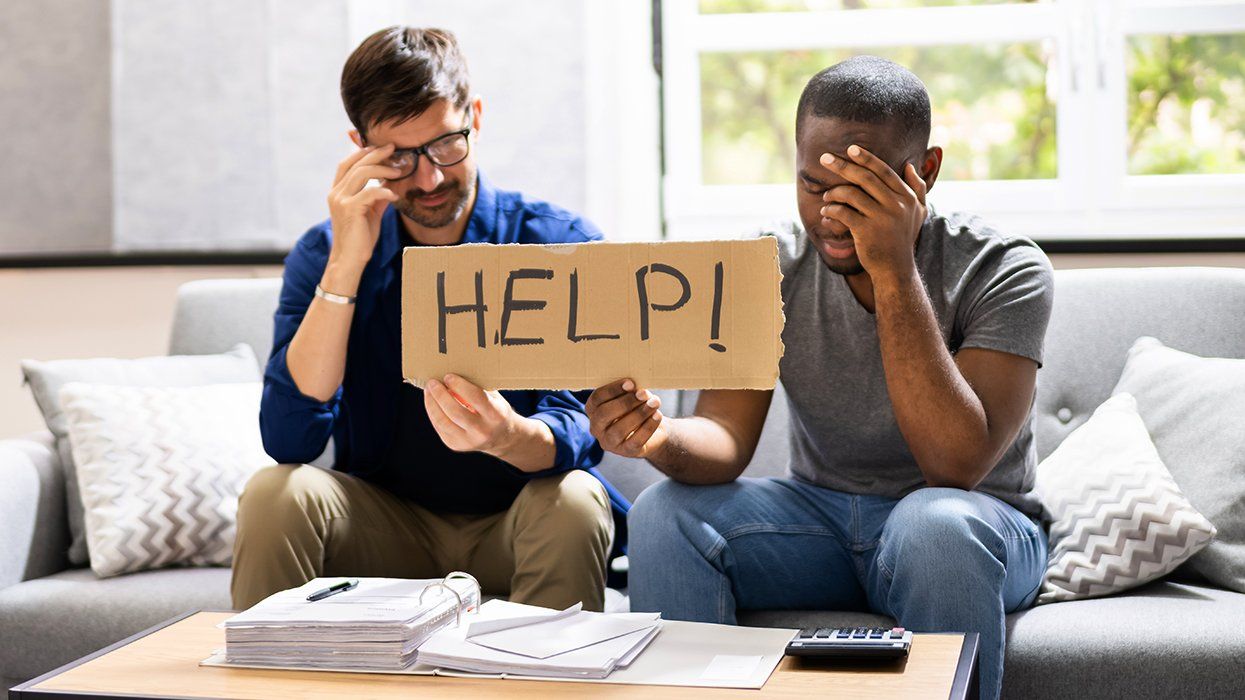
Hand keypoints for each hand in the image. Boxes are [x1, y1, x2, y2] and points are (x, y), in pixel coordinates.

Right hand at [326, 144, 401, 270]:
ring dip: (382, 169)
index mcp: (337, 192)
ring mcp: (341, 200)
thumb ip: (376, 197)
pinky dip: (385, 191)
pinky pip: (370, 192)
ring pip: (362, 173)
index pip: (347, 163)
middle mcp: (336, 193)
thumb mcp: (370, 213)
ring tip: (398, 171)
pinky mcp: (350, 210)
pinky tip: (395, 197)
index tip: (381, 147)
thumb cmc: (360, 238)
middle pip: (355, 163)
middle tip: (393, 148)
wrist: (350, 260)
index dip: (362, 152)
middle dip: (375, 153)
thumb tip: (389, 184)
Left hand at [423, 374, 525, 457]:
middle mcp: (483, 430)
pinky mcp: (456, 445)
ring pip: (443, 421)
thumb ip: (477, 387)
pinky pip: (439, 427)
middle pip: (455, 411)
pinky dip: (433, 412)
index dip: (459, 385)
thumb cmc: (495, 410)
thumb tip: (454, 372)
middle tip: (433, 382)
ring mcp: (468, 441)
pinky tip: (431, 401)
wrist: (502, 437)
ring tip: (428, 390)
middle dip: (440, 394)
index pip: (475, 397)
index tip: (448, 376)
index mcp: (496, 415)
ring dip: (432, 403)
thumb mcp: (494, 398)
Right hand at [586, 379, 668, 458]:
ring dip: (639, 414)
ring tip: (654, 403)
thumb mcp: (632, 397)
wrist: (654, 430)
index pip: (596, 398)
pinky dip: (648, 426)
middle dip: (625, 402)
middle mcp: (596, 428)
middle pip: (604, 414)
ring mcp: (609, 442)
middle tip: (643, 394)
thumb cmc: (638, 408)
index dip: (613, 390)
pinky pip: (635, 440)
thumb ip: (632, 392)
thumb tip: (640, 392)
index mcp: (593, 410)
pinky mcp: (626, 452)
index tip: (630, 383)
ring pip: (619, 429)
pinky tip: (657, 415)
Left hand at [819, 145, 927, 280]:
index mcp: (907, 197)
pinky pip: (842, 212)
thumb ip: (917, 188)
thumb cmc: (902, 238)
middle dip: (842, 166)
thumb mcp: (917, 213)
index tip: (851, 149)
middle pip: (865, 178)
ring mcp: (881, 218)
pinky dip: (830, 210)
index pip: (884, 171)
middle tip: (824, 159)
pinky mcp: (865, 231)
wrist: (895, 269)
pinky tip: (825, 212)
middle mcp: (896, 205)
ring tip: (826, 197)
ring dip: (833, 192)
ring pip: (851, 194)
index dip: (867, 158)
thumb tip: (910, 165)